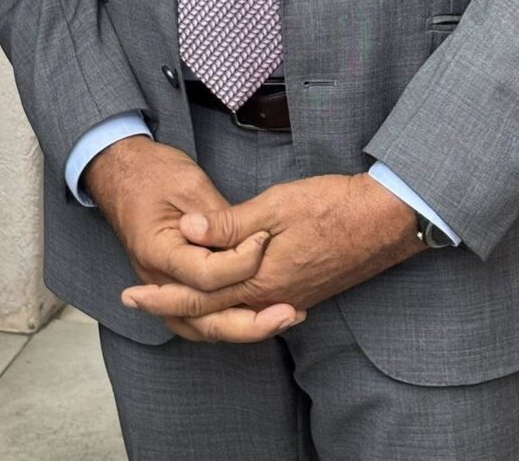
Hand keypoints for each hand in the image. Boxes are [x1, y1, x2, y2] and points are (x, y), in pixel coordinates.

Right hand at [86, 136, 296, 342]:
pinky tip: (257, 319)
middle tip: (289, 313)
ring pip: (201, 328)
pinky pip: (198, 318)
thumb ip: (219, 218)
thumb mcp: (189, 185)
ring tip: (281, 321)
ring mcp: (160, 288)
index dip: (241, 261)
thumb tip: (250, 241)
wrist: (120, 172)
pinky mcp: (170, 286)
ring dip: (242, 329)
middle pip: (204, 317)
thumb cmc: (153, 173)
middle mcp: (155, 280)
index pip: (205, 274)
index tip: (265, 240)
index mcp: (156, 251)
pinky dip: (227, 322)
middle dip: (251, 322)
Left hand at [122, 174, 422, 341]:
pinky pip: (257, 307)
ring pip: (235, 313)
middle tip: (136, 299)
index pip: (199, 297)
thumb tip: (187, 230)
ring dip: (200, 307)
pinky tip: (225, 295)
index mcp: (260, 280)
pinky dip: (231, 305)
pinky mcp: (305, 290)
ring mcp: (290, 296)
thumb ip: (229, 224)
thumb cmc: (333, 206)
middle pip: (212, 313)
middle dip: (171, 306)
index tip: (132, 293)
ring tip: (172, 299)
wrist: (386, 220)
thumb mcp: (275, 205)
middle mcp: (272, 298)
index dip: (163, 295)